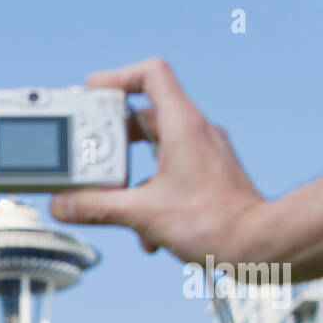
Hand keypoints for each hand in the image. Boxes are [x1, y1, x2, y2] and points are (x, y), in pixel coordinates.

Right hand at [49, 57, 266, 265]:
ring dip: (127, 170)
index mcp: (183, 126)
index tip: (91, 94)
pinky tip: (142, 227)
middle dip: (111, 137)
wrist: (260, 247)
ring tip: (109, 193)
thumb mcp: (142, 214)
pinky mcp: (206, 179)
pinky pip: (168, 174)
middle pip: (144, 115)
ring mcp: (203, 155)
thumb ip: (97, 207)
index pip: (151, 75)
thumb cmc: (216, 224)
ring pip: (154, 148)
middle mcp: (195, 134)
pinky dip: (147, 193)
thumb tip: (62, 204)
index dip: (117, 78)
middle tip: (87, 154)